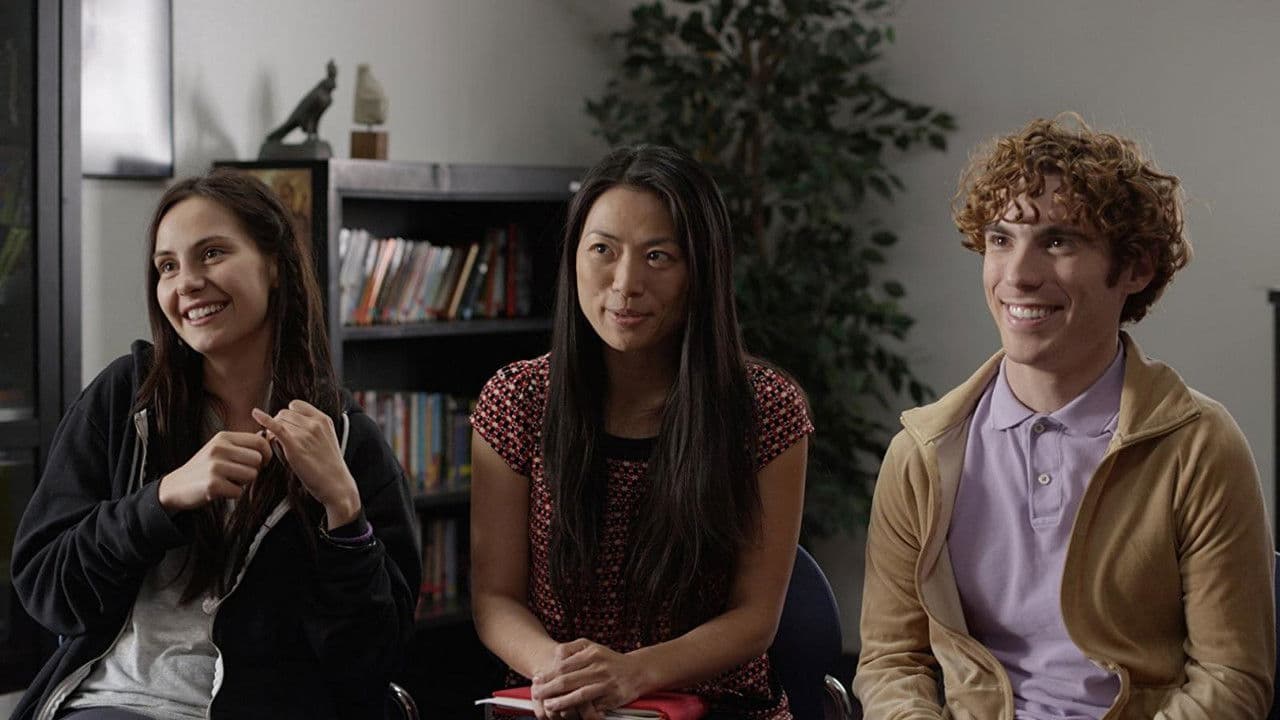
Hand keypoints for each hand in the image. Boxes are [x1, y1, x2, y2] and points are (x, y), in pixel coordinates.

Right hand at [157, 431, 272, 511]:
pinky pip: (239, 492)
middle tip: (238, 475)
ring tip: (227, 481)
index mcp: (223, 437)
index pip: (259, 441)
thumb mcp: (219, 448)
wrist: (176, 486)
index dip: (266, 454)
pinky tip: (220, 490)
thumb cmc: (204, 468)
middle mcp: (219, 448)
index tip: (262, 463)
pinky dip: (233, 494)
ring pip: (251, 475)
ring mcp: (215, 466)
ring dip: (243, 483)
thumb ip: (241, 445)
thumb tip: (268, 439)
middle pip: (258, 460)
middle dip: (253, 471)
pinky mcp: (213, 484)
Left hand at [251, 401, 360, 527]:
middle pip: (284, 413)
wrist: (335, 484)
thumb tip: (290, 422)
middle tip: (281, 441)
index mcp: (323, 419)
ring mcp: (305, 433)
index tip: (288, 427)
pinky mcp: (295, 446)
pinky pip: (276, 427)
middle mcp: (314, 423)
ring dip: (273, 433)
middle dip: (279, 424)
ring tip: (281, 448)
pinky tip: (256, 414)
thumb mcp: (327, 438)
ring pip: (278, 422)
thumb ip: (313, 427)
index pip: (296, 405)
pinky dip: (265, 419)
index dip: (289, 415)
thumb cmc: (329, 465)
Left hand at [533, 639, 650, 717]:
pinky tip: (569, 713)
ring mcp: (606, 683)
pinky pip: (594, 705)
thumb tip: (554, 655)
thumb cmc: (610, 660)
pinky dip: (580, 711)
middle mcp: (599, 667)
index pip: (564, 665)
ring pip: (580, 694)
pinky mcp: (613, 697)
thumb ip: (572, 649)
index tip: (537, 679)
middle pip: (568, 680)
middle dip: (549, 689)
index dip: (548, 674)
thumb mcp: (592, 647)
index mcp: (592, 653)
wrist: (638, 671)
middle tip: (536, 693)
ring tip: (548, 706)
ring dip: (562, 702)